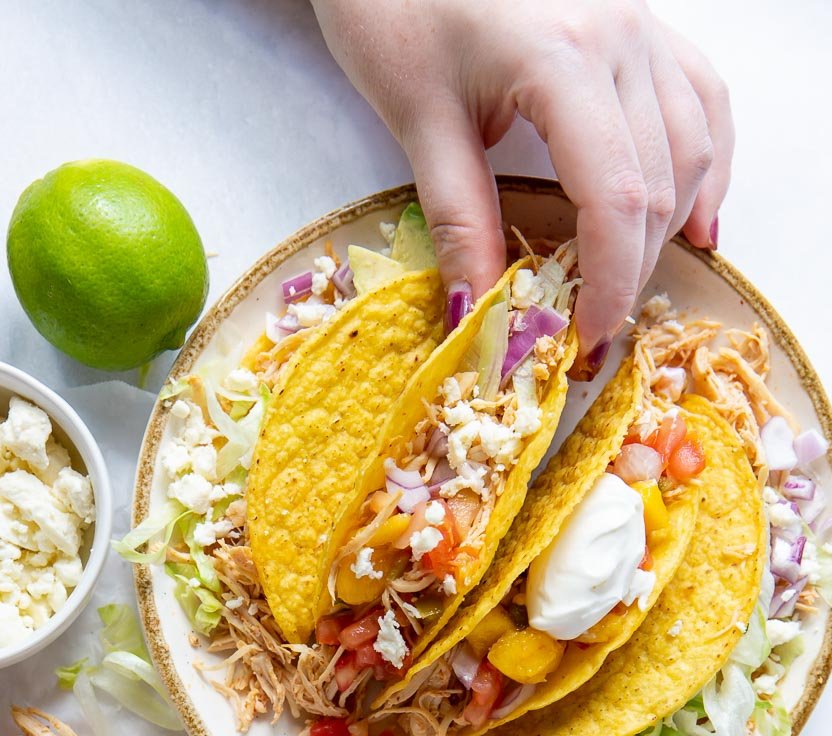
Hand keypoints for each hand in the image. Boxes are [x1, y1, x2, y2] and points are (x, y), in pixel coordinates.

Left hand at [312, 0, 731, 359]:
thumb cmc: (396, 1)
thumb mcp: (417, 119)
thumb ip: (458, 220)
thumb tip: (477, 316)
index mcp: (563, 58)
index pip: (616, 198)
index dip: (607, 283)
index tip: (583, 339)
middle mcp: (620, 35)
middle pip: (659, 183)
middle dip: (630, 270)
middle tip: (591, 330)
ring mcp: (641, 23)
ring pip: (690, 145)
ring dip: (666, 228)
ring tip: (625, 286)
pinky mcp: (641, 20)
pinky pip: (699, 98)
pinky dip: (702, 163)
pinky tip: (693, 216)